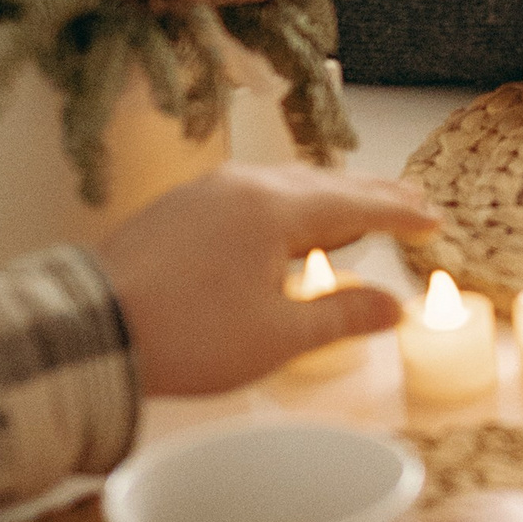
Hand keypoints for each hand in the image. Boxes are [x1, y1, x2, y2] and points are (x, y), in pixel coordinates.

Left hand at [94, 165, 437, 395]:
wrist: (87, 329)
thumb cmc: (187, 336)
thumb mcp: (278, 337)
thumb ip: (342, 315)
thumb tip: (394, 307)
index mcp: (275, 210)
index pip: (357, 206)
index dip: (401, 214)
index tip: (435, 221)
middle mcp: (244, 186)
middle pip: (324, 183)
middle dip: (372, 193)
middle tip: (413, 199)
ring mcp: (206, 191)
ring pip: (285, 184)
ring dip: (329, 196)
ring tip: (358, 209)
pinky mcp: (179, 207)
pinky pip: (251, 193)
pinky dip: (288, 203)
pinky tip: (290, 222)